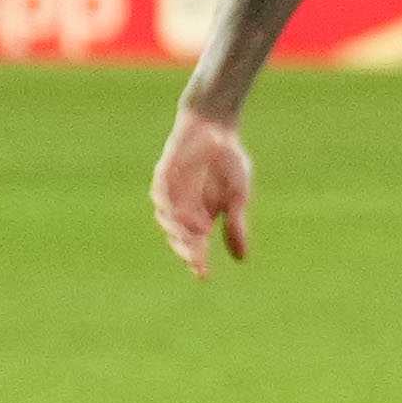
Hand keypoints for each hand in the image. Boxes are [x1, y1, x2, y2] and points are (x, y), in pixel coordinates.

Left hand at [149, 106, 253, 274]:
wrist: (216, 127)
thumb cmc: (228, 161)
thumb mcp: (238, 196)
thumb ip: (236, 224)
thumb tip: (241, 259)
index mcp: (201, 218)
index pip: (197, 246)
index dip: (198, 261)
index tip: (203, 275)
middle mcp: (182, 210)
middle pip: (180, 237)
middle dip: (186, 249)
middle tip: (193, 259)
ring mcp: (170, 194)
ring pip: (168, 219)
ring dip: (177, 230)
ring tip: (189, 238)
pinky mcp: (162, 177)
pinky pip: (160, 195)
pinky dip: (168, 206)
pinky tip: (178, 214)